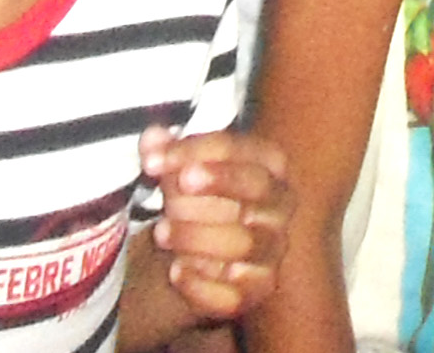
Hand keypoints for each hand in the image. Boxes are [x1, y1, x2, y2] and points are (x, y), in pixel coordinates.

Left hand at [144, 126, 294, 321]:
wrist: (186, 253)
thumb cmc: (189, 200)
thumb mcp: (174, 170)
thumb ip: (163, 153)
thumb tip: (153, 140)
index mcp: (269, 167)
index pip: (246, 149)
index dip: (199, 151)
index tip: (156, 161)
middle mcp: (280, 206)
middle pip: (258, 188)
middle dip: (210, 189)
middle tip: (170, 194)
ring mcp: (272, 251)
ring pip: (246, 242)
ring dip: (197, 237)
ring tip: (161, 232)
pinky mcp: (257, 290)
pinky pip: (235, 292)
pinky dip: (201, 283)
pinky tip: (175, 271)